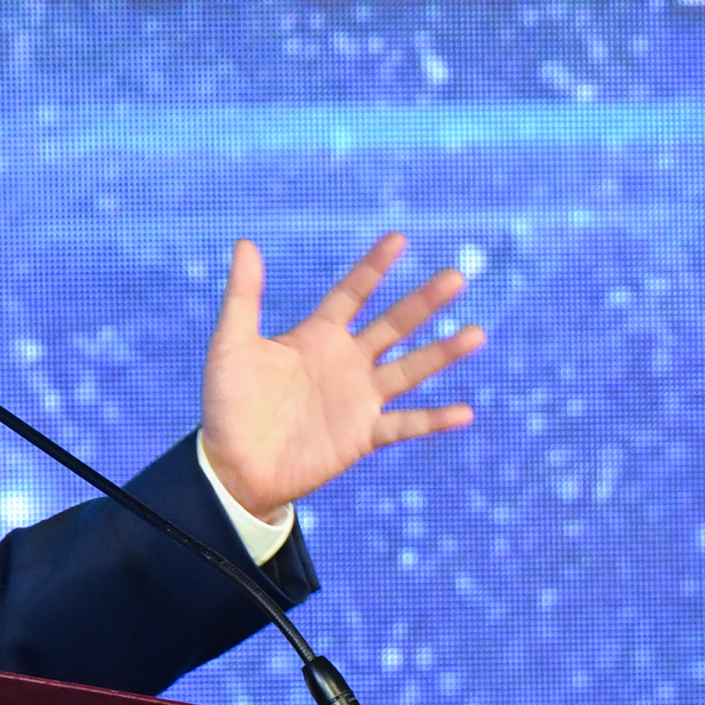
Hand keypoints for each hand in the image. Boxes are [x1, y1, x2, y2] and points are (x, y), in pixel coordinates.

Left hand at [199, 233, 481, 522]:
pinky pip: (404, 425)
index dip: (373, 268)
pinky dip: (433, 420)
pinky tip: (465, 411)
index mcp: (316, 336)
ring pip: (409, 369)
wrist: (231, 465)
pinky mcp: (362, 435)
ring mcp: (357, 398)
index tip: (399, 239)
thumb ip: (243, 296)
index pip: (352, 294)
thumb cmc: (227, 404)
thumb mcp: (231, 344)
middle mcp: (345, 362)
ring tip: (476, 333)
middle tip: (456, 276)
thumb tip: (245, 243)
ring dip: (442, 353)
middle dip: (423, 302)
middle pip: (393, 325)